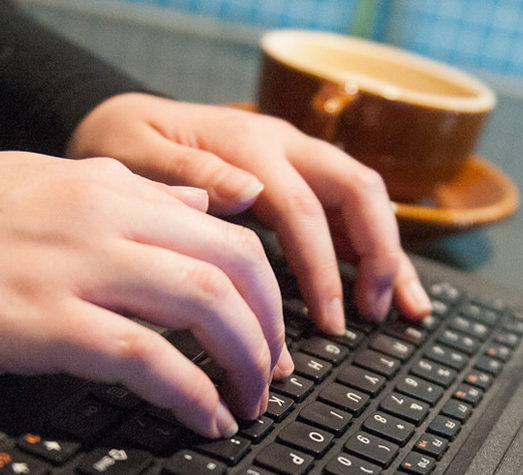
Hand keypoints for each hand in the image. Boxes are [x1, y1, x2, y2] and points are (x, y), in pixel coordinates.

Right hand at [0, 152, 292, 437]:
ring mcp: (75, 269)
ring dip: (244, 361)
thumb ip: (127, 192)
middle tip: (273, 372)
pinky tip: (202, 419)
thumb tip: (199, 208)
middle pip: (231, 264)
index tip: (268, 327)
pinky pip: (146, 360)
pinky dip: (190, 393)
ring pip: (204, 305)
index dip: (262, 285)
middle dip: (268, 326)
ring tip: (248, 402)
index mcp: (105, 186)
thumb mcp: (42, 180)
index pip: (222, 227)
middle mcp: (102, 218)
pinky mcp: (43, 324)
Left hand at [67, 93, 432, 333]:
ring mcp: (296, 158)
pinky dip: (373, 250)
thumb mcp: (135, 153)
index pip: (303, 208)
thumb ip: (188, 172)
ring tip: (405, 310)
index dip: (322, 268)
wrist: (117, 118)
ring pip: (364, 198)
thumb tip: (247, 194)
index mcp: (247, 143)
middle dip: (378, 253)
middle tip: (375, 313)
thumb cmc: (121, 142)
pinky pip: (348, 210)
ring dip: (390, 252)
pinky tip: (389, 292)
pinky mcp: (298, 176)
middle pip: (357, 191)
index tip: (329, 322)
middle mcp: (284, 144)